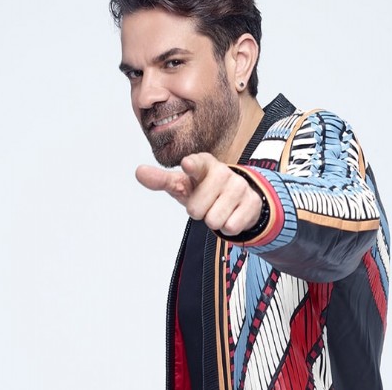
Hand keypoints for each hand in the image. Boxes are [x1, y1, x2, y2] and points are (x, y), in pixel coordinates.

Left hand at [135, 152, 262, 235]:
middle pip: (196, 209)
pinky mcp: (252, 202)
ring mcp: (239, 186)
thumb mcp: (182, 184)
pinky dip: (228, 227)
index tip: (187, 164)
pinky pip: (231, 227)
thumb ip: (161, 180)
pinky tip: (231, 214)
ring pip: (214, 220)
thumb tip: (139, 171)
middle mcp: (223, 172)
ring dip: (213, 220)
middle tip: (206, 203)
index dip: (192, 166)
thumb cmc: (203, 188)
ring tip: (218, 208)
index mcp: (203, 164)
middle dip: (198, 212)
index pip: (197, 164)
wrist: (237, 197)